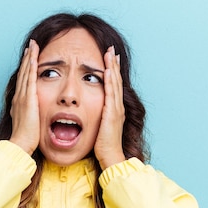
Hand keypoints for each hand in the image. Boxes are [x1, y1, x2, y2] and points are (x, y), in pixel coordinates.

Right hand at [9, 39, 39, 154]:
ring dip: (30, 58)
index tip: (30, 57)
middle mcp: (19, 96)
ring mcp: (22, 97)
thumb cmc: (26, 138)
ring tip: (33, 46)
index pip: (24, 80)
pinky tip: (34, 58)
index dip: (27, 67)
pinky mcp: (28, 99)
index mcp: (19, 102)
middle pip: (24, 72)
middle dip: (28, 58)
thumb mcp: (28, 123)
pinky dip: (31, 67)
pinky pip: (30, 79)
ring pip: (26, 73)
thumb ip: (31, 115)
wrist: (20, 144)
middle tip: (31, 45)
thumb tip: (34, 114)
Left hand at [94, 46, 125, 168]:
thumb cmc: (103, 146)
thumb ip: (97, 117)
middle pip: (116, 81)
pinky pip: (111, 95)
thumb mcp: (99, 127)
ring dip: (112, 68)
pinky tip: (107, 72)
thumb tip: (90, 111)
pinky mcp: (112, 115)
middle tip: (110, 49)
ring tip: (109, 54)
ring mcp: (116, 110)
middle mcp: (117, 107)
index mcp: (114, 109)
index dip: (111, 71)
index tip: (109, 58)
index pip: (112, 86)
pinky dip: (109, 82)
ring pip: (115, 84)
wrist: (110, 157)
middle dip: (113, 64)